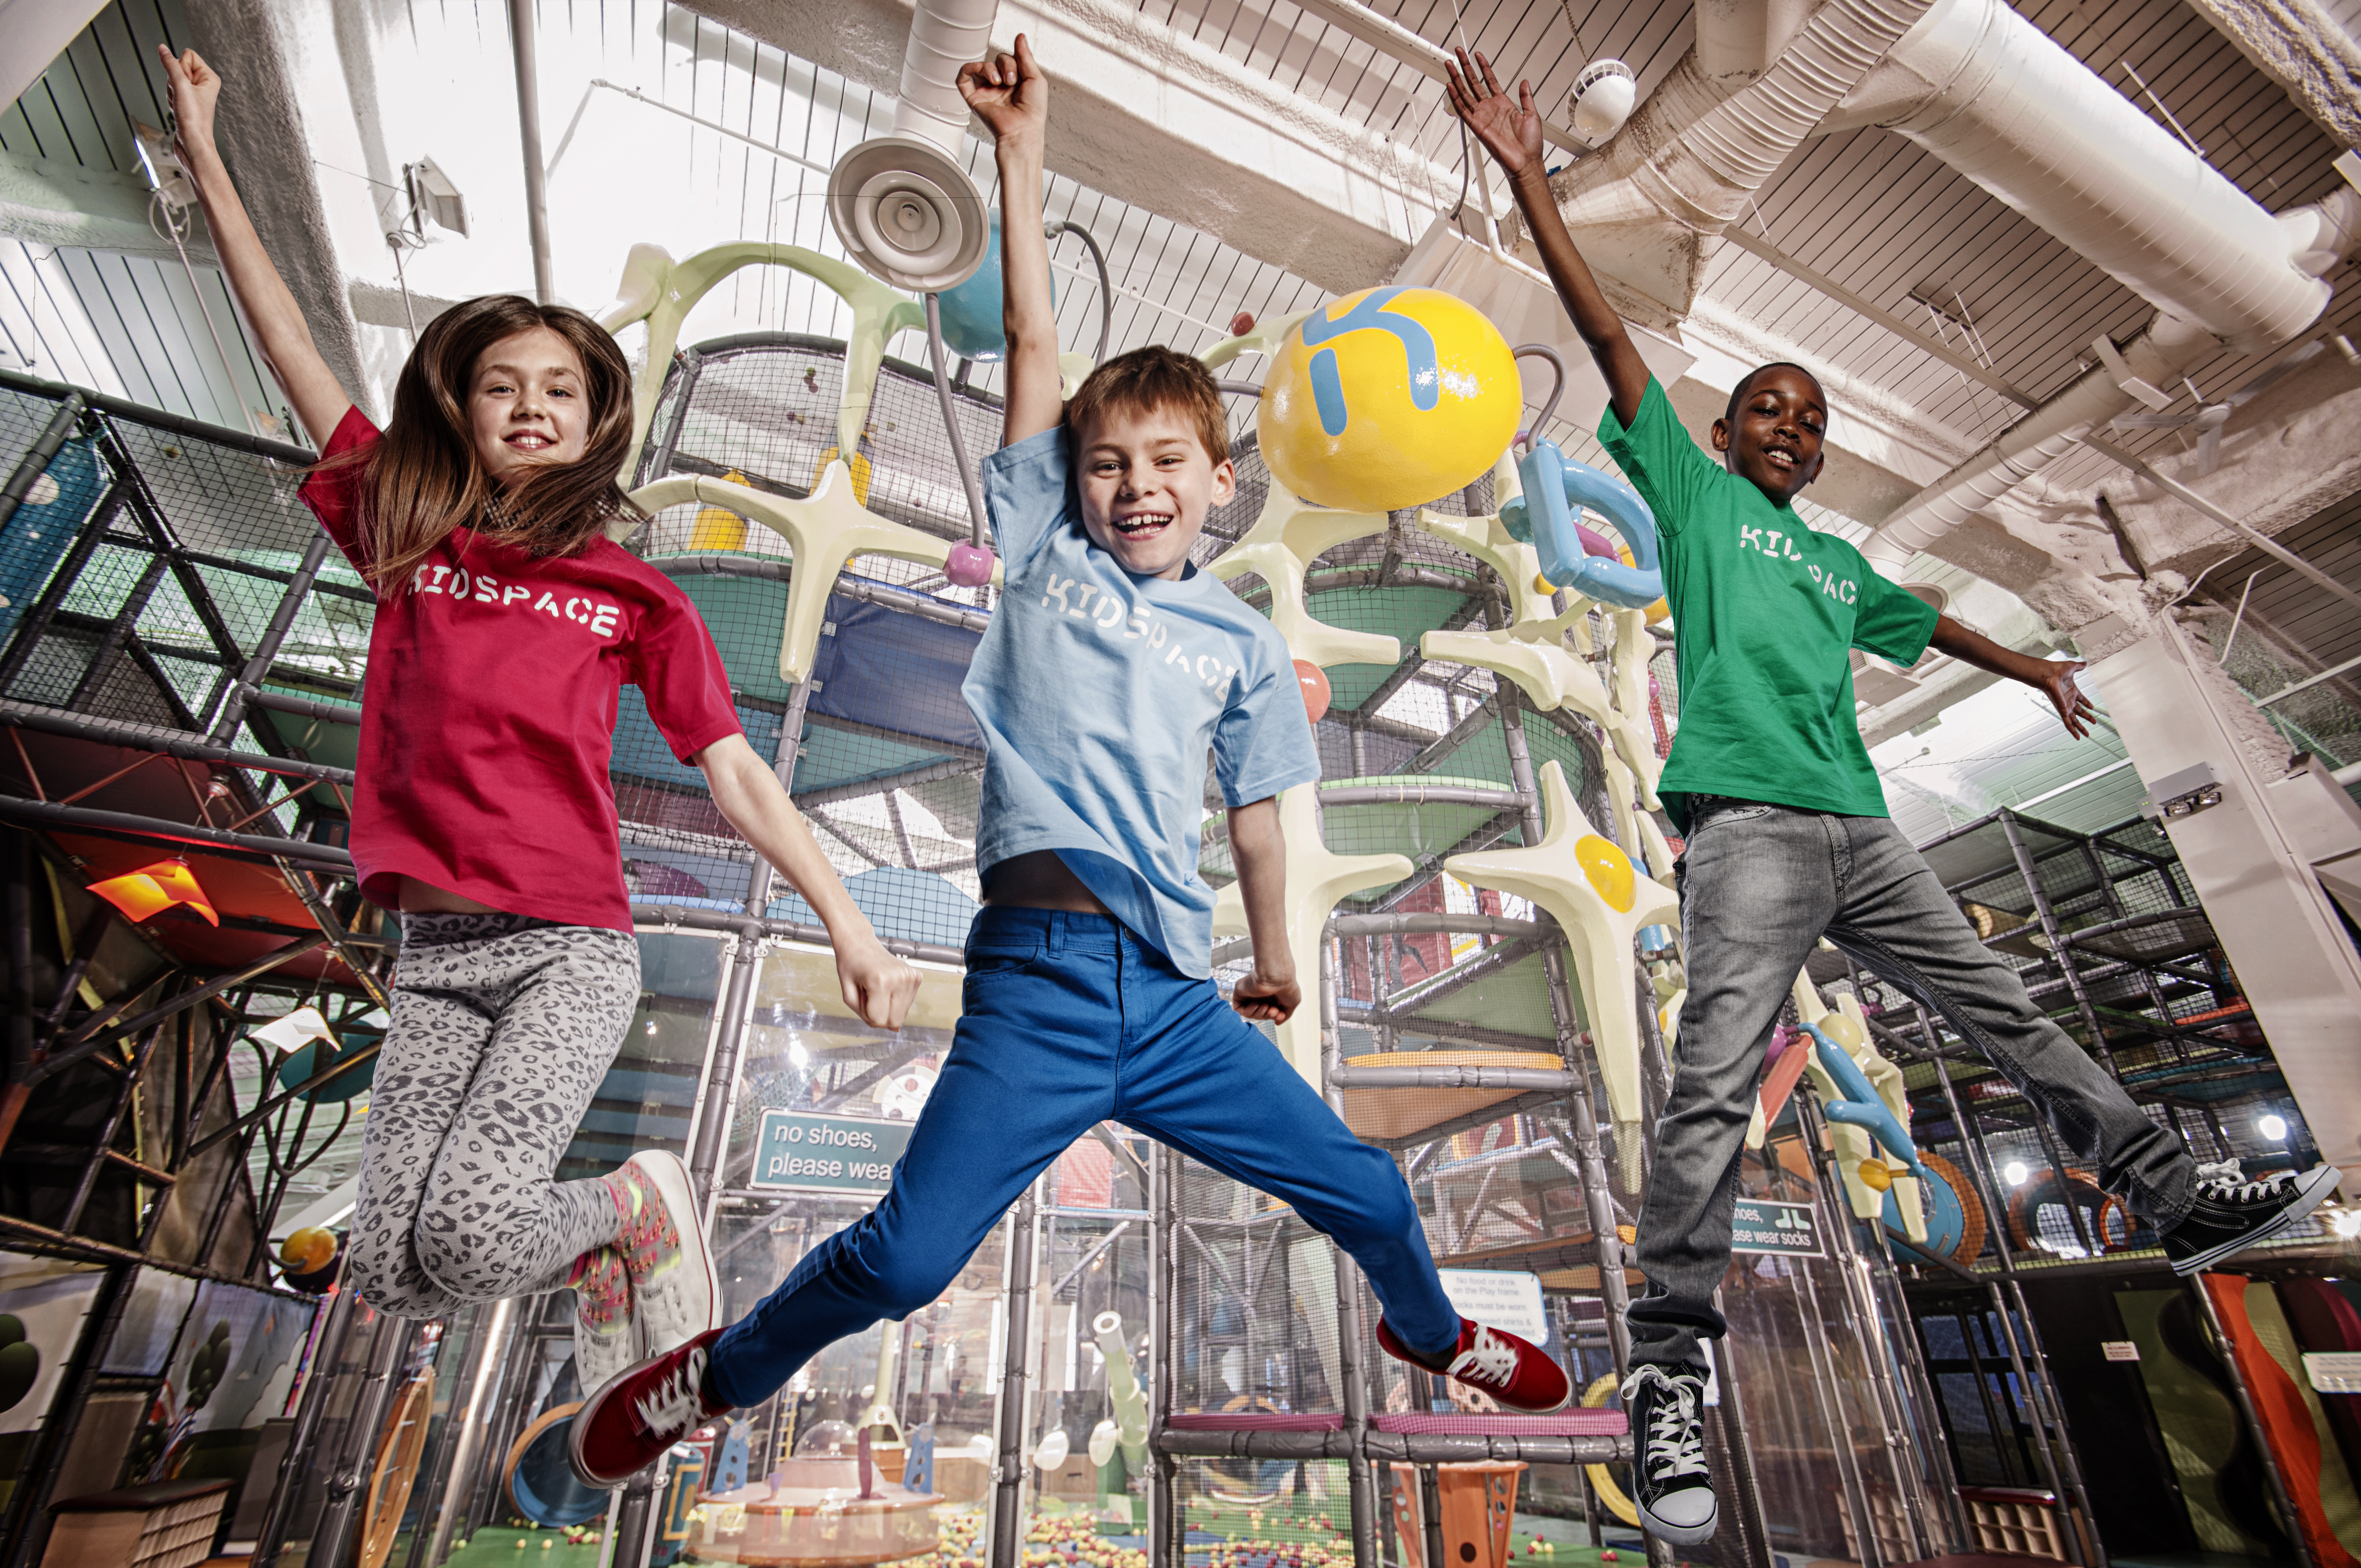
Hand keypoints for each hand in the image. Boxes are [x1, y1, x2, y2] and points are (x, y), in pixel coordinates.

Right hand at [157, 45, 221, 160]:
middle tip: (182, 97)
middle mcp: (204, 84)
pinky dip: (171, 100)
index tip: (185, 85)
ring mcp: (195, 93)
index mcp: (210, 77)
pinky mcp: (186, 102)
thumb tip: (162, 48)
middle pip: (178, 67)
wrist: (192, 143)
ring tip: (181, 106)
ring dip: (171, 92)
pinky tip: (178, 110)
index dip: (180, 67)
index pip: (187, 55)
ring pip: (172, 80)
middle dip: (174, 81)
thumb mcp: (180, 86)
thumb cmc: (193, 120)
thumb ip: (170, 65)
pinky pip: (171, 92)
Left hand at [836, 938, 921, 1030]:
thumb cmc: (850, 967)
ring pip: (902, 1014)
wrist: (859, 943)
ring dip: (888, 1007)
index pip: (878, 1021)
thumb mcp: (848, 995)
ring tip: (878, 989)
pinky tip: (887, 985)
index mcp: (880, 981)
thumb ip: (867, 1016)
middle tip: (869, 997)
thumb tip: (896, 1029)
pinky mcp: (916, 976)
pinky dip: (896, 999)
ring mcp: (911, 976)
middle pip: (895, 1021)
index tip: (861, 999)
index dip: (866, 1016)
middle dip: (880, 1016)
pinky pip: (907, 1003)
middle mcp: (900, 978)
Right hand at [959, 34, 1046, 146]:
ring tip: (998, 81)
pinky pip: (963, 79)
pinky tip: (977, 69)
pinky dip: (968, 68)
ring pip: (981, 67)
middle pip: (996, 60)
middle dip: (1005, 64)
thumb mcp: (1035, 77)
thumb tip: (1020, 36)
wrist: (1022, 129)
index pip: (1009, 59)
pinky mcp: (974, 99)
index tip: (1020, 76)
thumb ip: (1025, 56)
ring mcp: (987, 92)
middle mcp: (1000, 87)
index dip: (1014, 61)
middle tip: (1011, 81)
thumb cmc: (1033, 111)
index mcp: (1015, 82)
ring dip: (989, 68)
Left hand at [1231, 967, 1299, 1024]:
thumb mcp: (1292, 1003)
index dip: (1274, 1016)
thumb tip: (1277, 1022)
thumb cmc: (1286, 988)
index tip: (1280, 1015)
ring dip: (1259, 1014)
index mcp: (1271, 995)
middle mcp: (1260, 993)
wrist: (1277, 977)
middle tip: (1273, 1011)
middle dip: (1267, 1016)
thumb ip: (1285, 1015)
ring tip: (1266, 1006)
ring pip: (1250, 1013)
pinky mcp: (1240, 992)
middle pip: (1260, 1014)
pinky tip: (1256, 1004)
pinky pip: (1239, 1009)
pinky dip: (1248, 1011)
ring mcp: (1249, 993)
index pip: (1269, 1012)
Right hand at [1444, 48, 1543, 182]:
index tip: (1477, 55)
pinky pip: (1463, 110)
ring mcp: (1483, 117)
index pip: (1490, 81)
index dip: (1484, 67)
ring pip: (1465, 94)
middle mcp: (1491, 109)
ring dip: (1456, 79)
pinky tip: (1450, 87)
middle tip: (1458, 53)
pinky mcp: (1477, 127)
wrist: (1526, 161)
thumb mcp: (1532, 114)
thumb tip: (1525, 82)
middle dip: (1465, 67)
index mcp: (1504, 104)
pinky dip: (1455, 98)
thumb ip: (1526, 97)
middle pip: (1474, 84)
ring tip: (1450, 65)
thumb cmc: (1530, 144)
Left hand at [2031, 658, 2097, 738]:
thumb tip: (2085, 663)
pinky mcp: (2062, 710)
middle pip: (2079, 712)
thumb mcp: (2072, 667)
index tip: (2092, 707)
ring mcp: (2065, 706)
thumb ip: (2079, 667)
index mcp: (2072, 691)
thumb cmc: (2057, 670)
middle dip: (2086, 717)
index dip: (2087, 703)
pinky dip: (2072, 730)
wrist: (2048, 674)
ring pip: (2074, 720)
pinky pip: (2068, 723)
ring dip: (2081, 727)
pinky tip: (2078, 736)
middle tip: (2094, 722)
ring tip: (2087, 734)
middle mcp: (2068, 700)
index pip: (2081, 699)